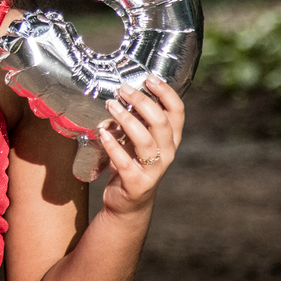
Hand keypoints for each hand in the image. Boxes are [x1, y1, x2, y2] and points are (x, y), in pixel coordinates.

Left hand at [97, 75, 184, 217]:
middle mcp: (167, 152)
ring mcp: (154, 169)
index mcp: (170, 138)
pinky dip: (113, 145)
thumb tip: (115, 102)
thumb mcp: (134, 138)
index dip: (166, 93)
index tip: (149, 78)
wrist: (128, 201)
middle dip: (142, 102)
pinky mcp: (137, 183)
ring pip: (145, 140)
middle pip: (161, 122)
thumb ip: (130, 120)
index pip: (177, 112)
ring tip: (111, 106)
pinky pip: (125, 161)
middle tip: (123, 90)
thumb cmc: (132, 163)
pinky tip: (103, 132)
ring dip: (127, 120)